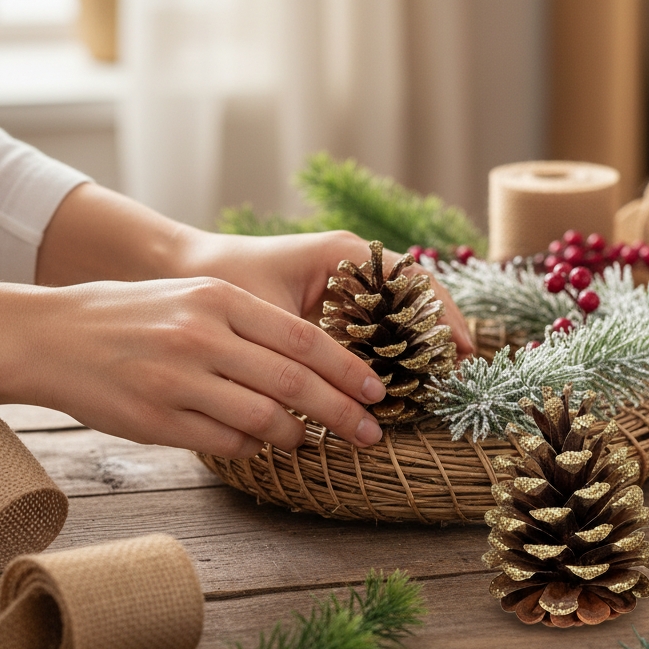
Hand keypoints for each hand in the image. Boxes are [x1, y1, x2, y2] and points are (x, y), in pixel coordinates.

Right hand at [0, 279, 390, 457]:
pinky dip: (252, 448)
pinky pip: (225, 443)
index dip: (347, 368)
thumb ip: (254, 327)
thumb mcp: (198, 298)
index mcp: (219, 299)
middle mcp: (202, 336)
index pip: (303, 338)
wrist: (52, 335)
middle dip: (342, 412)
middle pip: (294, 383)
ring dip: (297, 436)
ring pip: (264, 420)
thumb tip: (315, 368)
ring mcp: (177, 380)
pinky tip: (257, 443)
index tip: (376, 391)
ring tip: (308, 441)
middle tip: (371, 432)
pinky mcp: (156, 420)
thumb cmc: (137, 314)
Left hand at [175, 228, 474, 355]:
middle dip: (439, 332)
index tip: (461, 349)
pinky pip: (376, 324)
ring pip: (398, 312)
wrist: (187, 270)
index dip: (443, 314)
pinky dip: (390, 350)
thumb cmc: (224, 283)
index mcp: (344, 253)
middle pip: (414, 295)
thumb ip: (307, 351)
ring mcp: (346, 281)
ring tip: (438, 380)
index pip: (413, 278)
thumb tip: (343, 395)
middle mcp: (353, 262)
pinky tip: (398, 380)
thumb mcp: (269, 316)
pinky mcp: (334, 302)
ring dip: (418, 344)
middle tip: (458, 371)